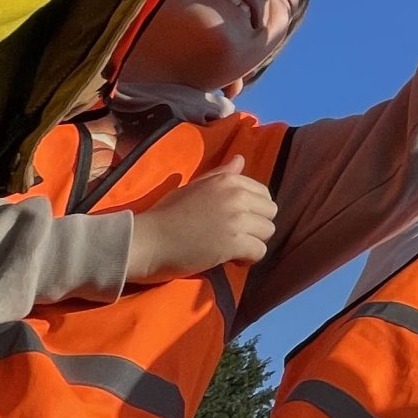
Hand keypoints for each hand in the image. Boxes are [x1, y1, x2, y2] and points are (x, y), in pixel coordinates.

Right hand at [127, 156, 276, 280]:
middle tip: (236, 235)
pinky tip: (231, 259)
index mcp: (227, 179)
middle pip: (270, 212)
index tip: (236, 220)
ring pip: (268, 231)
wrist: (147, 240)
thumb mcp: (194, 187)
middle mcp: (236, 195)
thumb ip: (221, 175)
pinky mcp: (233, 242)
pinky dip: (249, 258)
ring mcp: (236, 219)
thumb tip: (241, 159)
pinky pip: (260, 251)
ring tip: (232, 247)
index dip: (253, 210)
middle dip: (257, 225)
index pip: (263, 193)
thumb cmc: (166, 214)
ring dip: (253, 241)